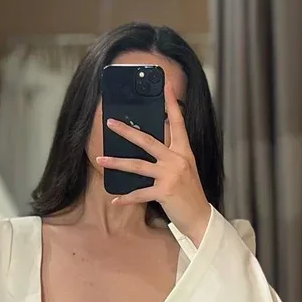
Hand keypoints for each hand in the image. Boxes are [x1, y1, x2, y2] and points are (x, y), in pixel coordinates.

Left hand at [96, 81, 212, 243]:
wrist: (200, 217)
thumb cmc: (190, 193)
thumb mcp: (185, 168)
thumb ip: (170, 155)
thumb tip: (149, 143)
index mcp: (184, 151)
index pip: (177, 122)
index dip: (171, 103)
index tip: (165, 85)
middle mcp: (177, 160)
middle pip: (148, 140)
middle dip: (127, 131)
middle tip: (111, 122)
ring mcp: (170, 176)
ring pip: (138, 165)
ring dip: (117, 163)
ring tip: (101, 159)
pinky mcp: (165, 192)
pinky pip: (140, 193)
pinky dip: (126, 197)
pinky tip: (115, 199)